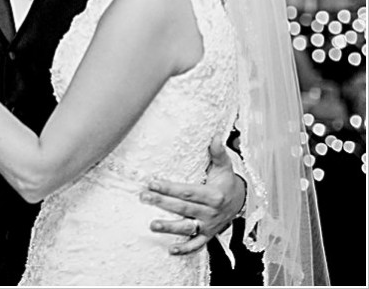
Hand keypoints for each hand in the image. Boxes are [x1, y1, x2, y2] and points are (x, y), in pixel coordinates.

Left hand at [140, 135, 245, 254]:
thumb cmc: (227, 182)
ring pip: (187, 228)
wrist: (242, 202)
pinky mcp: (208, 235)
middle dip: (162, 203)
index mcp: (213, 195)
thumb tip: (215, 136)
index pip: (188, 191)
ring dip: (170, 228)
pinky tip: (170, 249)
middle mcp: (210, 212)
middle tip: (144, 197)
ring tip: (152, 225)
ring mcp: (208, 226)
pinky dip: (185, 249)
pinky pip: (197, 245)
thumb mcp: (225, 167)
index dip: (169, 187)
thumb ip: (218, 153)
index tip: (152, 182)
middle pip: (183, 208)